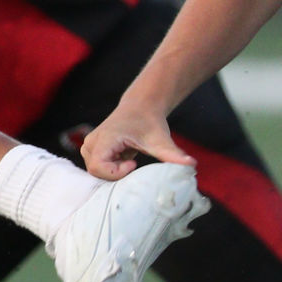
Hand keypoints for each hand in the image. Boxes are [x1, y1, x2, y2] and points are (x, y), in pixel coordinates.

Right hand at [80, 103, 194, 180]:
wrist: (140, 107)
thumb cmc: (149, 122)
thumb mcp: (160, 139)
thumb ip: (173, 154)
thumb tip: (191, 165)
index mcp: (105, 138)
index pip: (98, 167)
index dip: (115, 172)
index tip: (134, 163)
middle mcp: (92, 142)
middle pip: (96, 171)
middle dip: (116, 174)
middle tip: (134, 163)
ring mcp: (90, 146)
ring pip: (95, 171)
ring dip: (113, 171)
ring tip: (130, 160)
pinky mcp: (92, 149)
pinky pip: (98, 167)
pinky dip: (112, 168)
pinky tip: (126, 159)